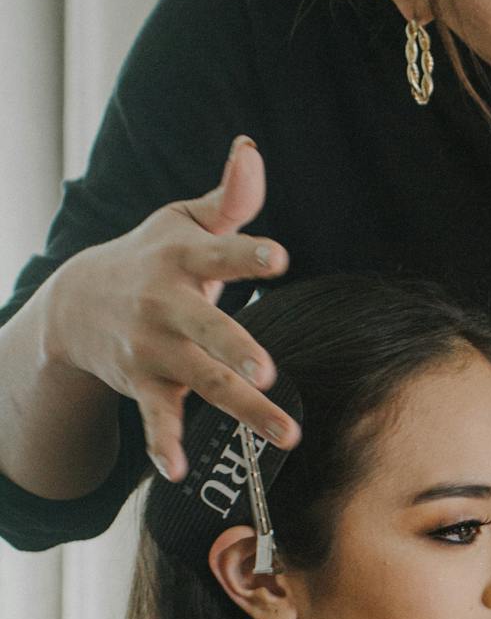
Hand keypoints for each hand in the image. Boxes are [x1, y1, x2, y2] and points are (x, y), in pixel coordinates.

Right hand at [47, 136, 296, 481]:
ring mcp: (154, 349)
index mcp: (183, 260)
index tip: (278, 256)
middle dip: (236, 349)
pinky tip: (177, 470)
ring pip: (203, 381)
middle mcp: (167, 306)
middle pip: (209, 330)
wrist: (77, 301)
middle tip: (267, 370)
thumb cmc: (152, 255)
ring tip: (285, 431)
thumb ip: (229, 197)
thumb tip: (251, 148)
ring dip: (241, 408)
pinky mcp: (144, 383)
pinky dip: (163, 444)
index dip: (248, 255)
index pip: (220, 254)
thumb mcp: (183, 221)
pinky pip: (155, 418)